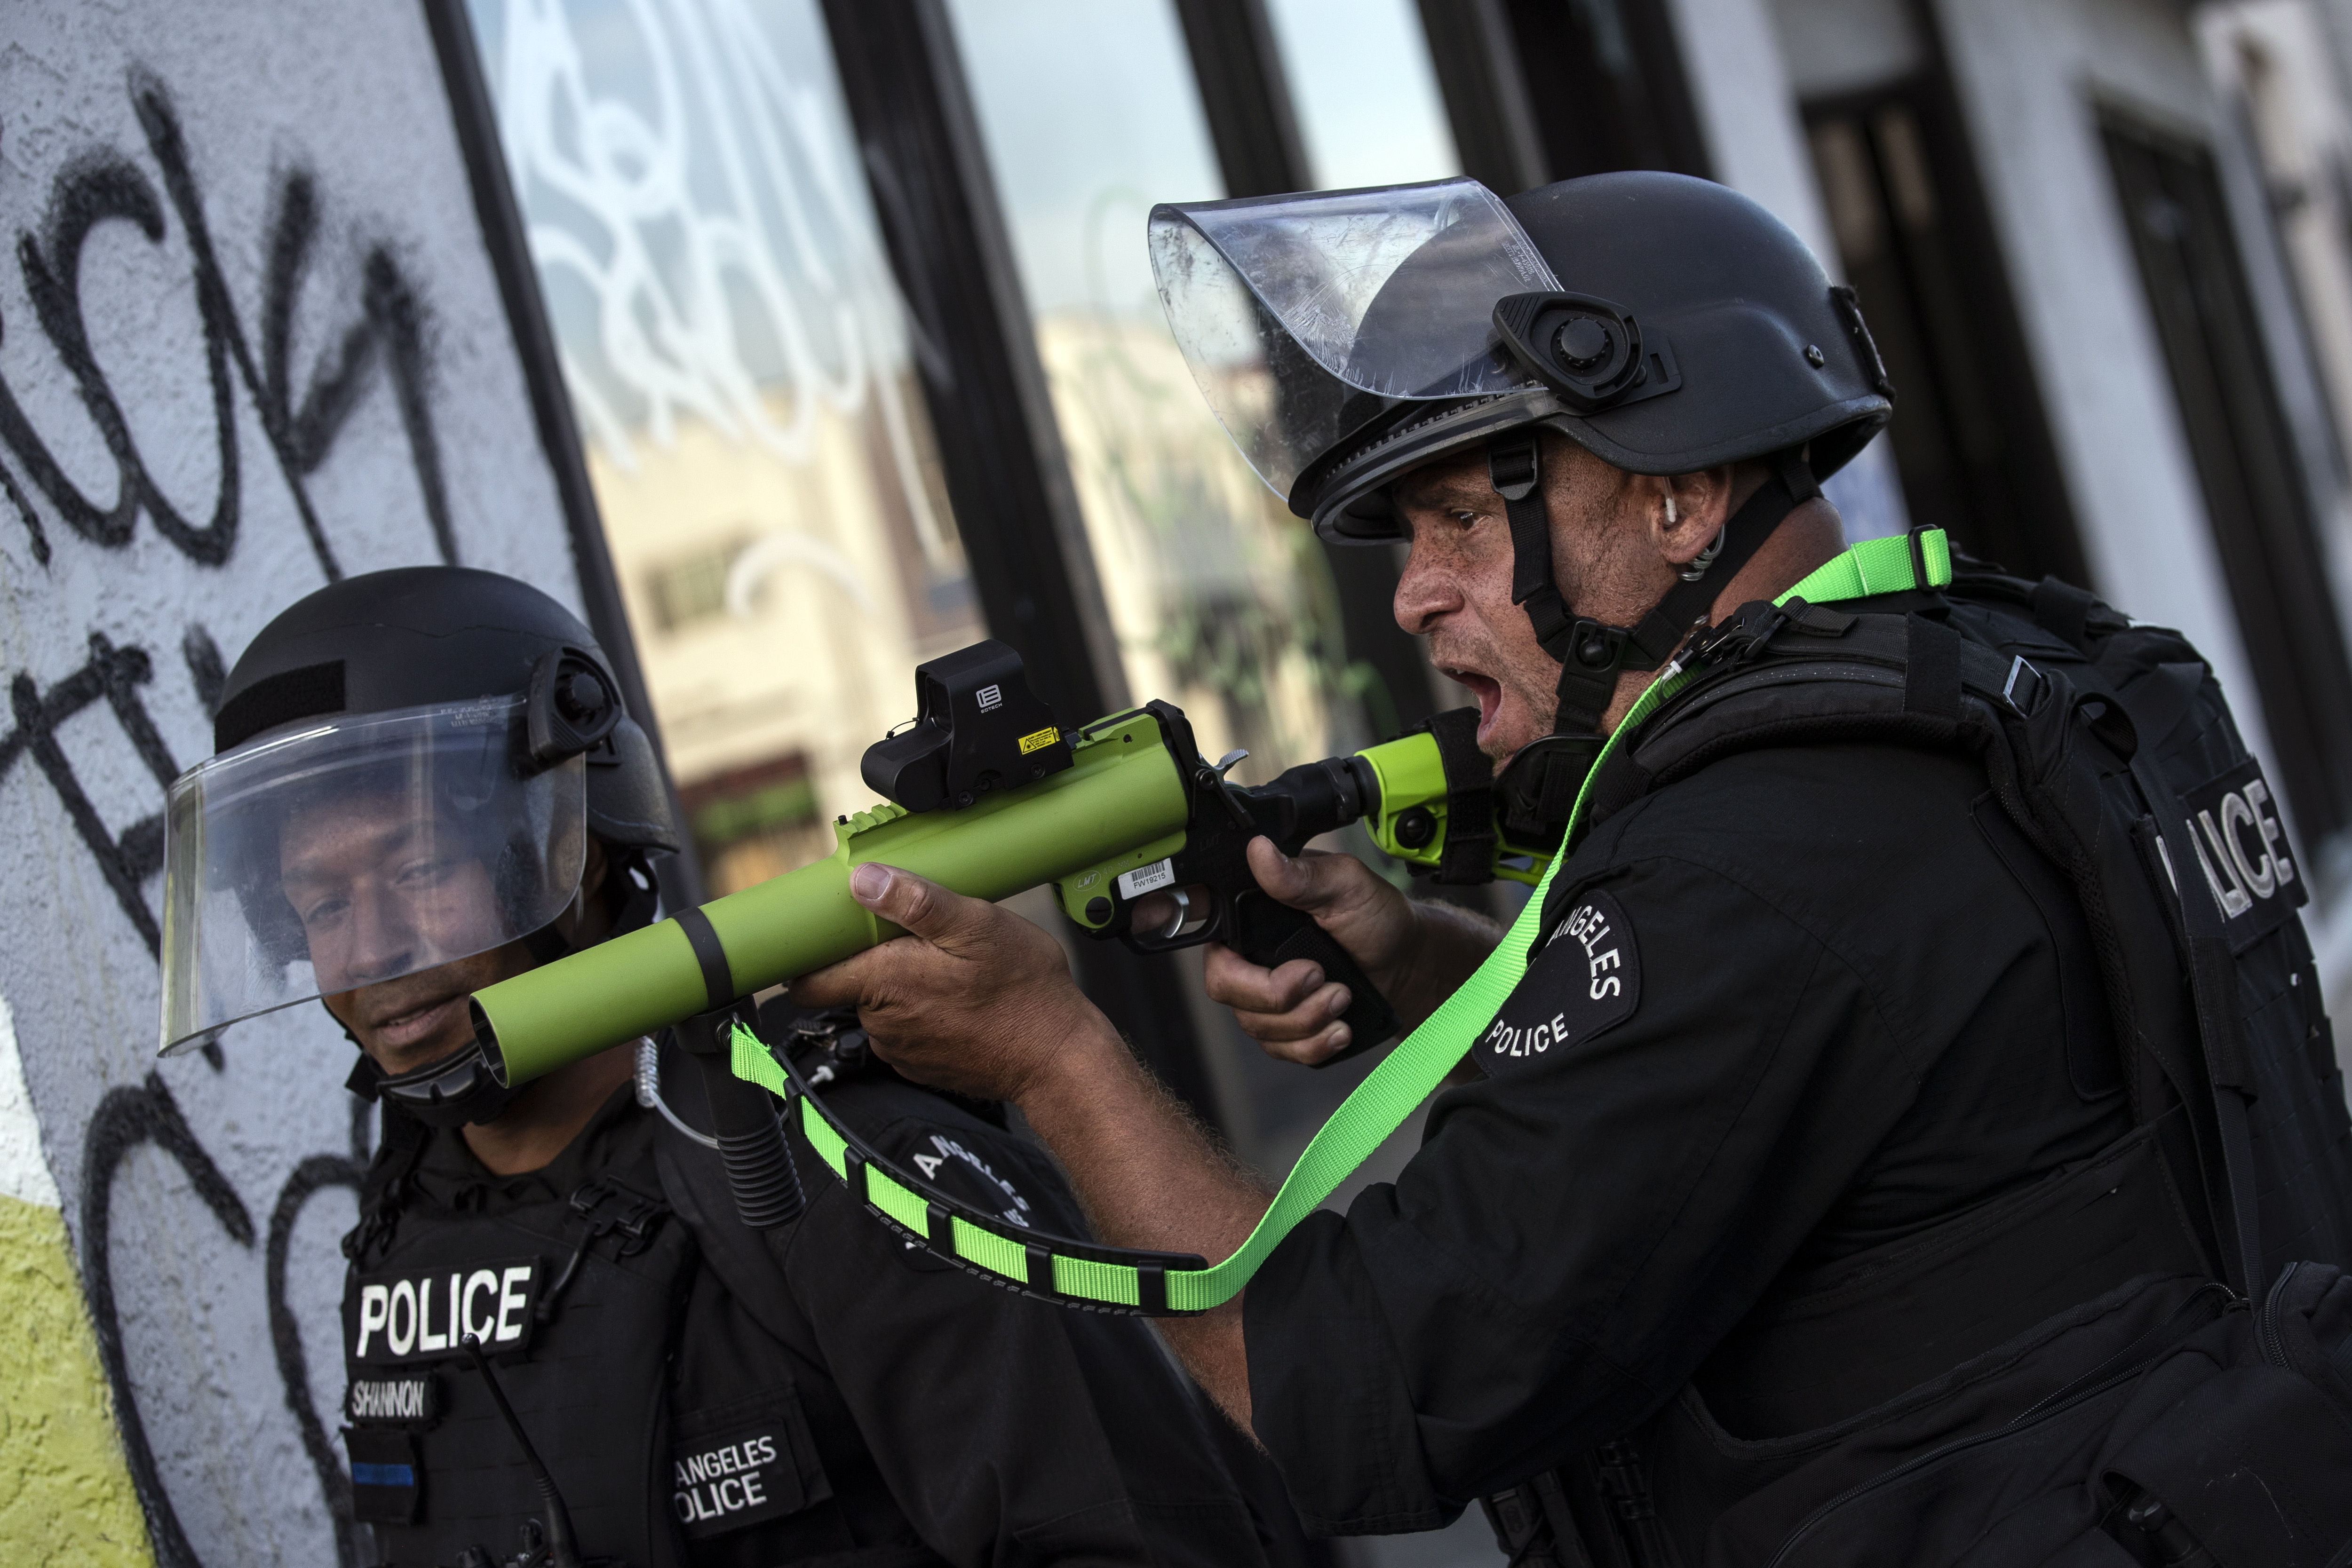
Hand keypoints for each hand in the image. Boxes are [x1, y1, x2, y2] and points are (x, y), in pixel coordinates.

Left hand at [791, 862, 1108, 1102]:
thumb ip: (915, 901)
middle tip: (924, 941)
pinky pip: (908, 1031)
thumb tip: (862, 880)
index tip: (831, 934)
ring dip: (904, 987)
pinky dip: (926, 1014)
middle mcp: (883, 1024)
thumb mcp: (976, 925)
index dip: (810, 955)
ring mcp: (902, 1051)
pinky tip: (962, 1000)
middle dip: (877, 960)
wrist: (1059, 1057)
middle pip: (852, 985)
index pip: (807, 981)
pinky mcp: (924, 1067)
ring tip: (951, 970)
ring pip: (882, 1008)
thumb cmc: (1023, 991)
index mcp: (884, 984)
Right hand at [1201, 837, 1425, 1065]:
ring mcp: (1261, 996)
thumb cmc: (1375, 918)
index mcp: (1252, 912)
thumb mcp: (1345, 885)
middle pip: (1224, 985)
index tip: (1225, 948)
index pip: (1199, 921)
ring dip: (1306, 1018)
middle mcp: (1249, 954)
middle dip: (1276, 993)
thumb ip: (1301, 874)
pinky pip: (1279, 1050)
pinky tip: (1339, 1027)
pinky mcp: (1281, 1029)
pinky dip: (1313, 1044)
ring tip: (1342, 996)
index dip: (1190, 932)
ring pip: (1255, 1024)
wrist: (1407, 967)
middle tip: (1319, 976)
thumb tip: (1260, 850)